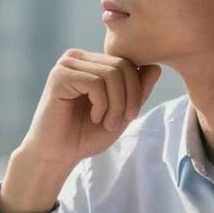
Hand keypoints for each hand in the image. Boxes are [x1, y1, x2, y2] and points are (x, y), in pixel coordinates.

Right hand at [0, 50, 160, 212]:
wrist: (57, 155)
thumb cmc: (86, 135)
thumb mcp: (121, 113)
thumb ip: (138, 92)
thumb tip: (156, 67)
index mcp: (92, 62)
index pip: (127, 62)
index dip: (137, 89)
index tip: (130, 116)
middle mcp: (78, 58)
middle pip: (122, 65)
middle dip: (129, 97)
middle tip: (120, 122)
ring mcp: (67, 64)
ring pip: (111, 73)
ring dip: (116, 104)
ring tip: (106, 122)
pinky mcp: (59, 76)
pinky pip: (95, 83)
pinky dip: (102, 104)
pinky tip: (94, 117)